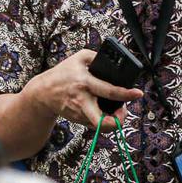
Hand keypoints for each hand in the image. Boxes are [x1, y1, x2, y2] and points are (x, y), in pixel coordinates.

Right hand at [27, 49, 143, 130]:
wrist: (43, 92)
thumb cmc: (62, 74)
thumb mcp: (78, 58)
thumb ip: (95, 56)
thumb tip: (111, 62)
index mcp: (85, 83)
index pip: (109, 91)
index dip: (126, 94)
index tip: (138, 93)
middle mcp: (83, 101)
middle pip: (102, 121)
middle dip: (117, 121)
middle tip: (123, 112)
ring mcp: (80, 113)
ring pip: (101, 126)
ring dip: (113, 121)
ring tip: (117, 111)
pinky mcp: (79, 120)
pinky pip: (96, 125)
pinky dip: (105, 121)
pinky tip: (107, 113)